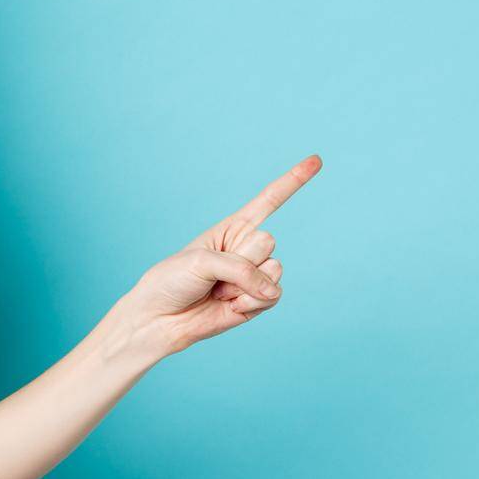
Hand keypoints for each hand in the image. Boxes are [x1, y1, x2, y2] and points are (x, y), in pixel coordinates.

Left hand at [116, 154, 322, 357]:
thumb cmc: (173, 281)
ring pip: (275, 269)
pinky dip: (250, 302)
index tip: (317, 160)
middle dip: (241, 259)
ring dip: (243, 284)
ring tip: (217, 290)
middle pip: (268, 241)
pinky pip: (273, 295)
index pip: (269, 201)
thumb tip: (273, 290)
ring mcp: (255, 275)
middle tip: (213, 273)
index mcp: (233, 228)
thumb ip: (243, 270)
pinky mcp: (258, 300)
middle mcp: (248, 248)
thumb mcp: (202, 261)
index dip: (294, 180)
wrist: (160, 318)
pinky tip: (229, 306)